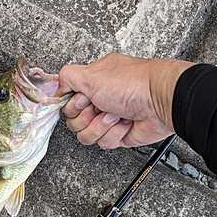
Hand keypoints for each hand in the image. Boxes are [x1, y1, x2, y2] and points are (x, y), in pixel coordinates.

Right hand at [56, 53, 194, 148]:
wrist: (159, 101)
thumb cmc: (133, 84)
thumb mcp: (91, 74)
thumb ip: (67, 77)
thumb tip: (57, 86)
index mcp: (92, 84)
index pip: (68, 102)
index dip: (73, 104)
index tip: (83, 99)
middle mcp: (100, 101)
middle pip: (74, 122)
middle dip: (87, 116)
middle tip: (101, 106)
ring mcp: (108, 119)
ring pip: (86, 135)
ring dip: (101, 126)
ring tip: (116, 114)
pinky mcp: (118, 135)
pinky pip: (104, 142)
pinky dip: (115, 133)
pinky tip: (125, 123)